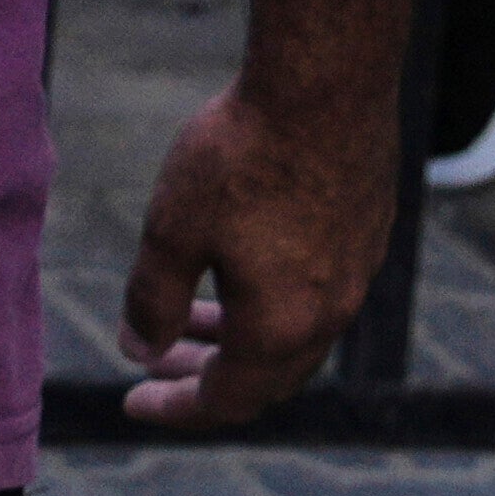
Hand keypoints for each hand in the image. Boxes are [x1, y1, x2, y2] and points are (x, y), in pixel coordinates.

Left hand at [110, 70, 389, 427]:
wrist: (325, 87)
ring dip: (235, 336)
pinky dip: (266, 303)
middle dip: (204, 375)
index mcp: (281, 327)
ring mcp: (356, 275)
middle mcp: (330, 314)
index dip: (174, 408)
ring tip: (183, 318)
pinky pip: (314, 296)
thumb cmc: (241, 158)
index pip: (226, 400)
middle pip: (264, 377)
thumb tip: (138, 350)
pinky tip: (235, 265)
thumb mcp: (172, 233)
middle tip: (153, 365)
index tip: (129, 402)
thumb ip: (151, 302)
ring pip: (292, 335)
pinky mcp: (365, 235)